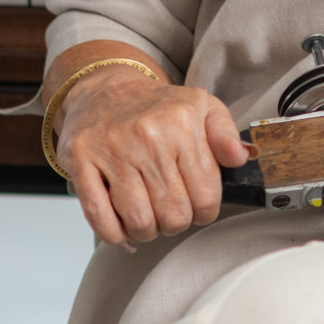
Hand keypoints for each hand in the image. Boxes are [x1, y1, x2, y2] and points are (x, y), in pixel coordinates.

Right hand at [56, 62, 251, 249]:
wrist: (106, 89)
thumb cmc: (156, 107)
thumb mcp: (202, 106)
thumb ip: (226, 133)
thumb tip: (241, 157)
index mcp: (182, 124)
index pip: (206, 196)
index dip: (205, 213)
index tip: (197, 208)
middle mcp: (148, 136)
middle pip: (173, 214)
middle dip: (176, 223)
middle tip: (171, 212)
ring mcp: (113, 150)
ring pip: (138, 220)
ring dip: (146, 231)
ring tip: (148, 217)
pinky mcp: (82, 161)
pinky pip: (99, 217)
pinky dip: (114, 234)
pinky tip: (124, 229)